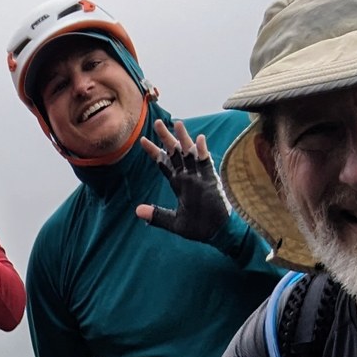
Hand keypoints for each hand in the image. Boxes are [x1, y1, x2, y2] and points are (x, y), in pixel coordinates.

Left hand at [136, 119, 231, 242]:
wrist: (219, 234)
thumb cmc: (200, 228)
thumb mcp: (174, 223)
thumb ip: (157, 216)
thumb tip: (137, 211)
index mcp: (179, 184)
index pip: (164, 164)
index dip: (154, 152)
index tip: (142, 140)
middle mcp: (188, 177)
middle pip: (175, 154)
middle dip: (166, 138)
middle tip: (158, 123)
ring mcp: (200, 177)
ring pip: (190, 154)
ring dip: (184, 139)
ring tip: (178, 124)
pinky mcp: (212, 182)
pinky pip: (206, 164)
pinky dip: (202, 153)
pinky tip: (199, 140)